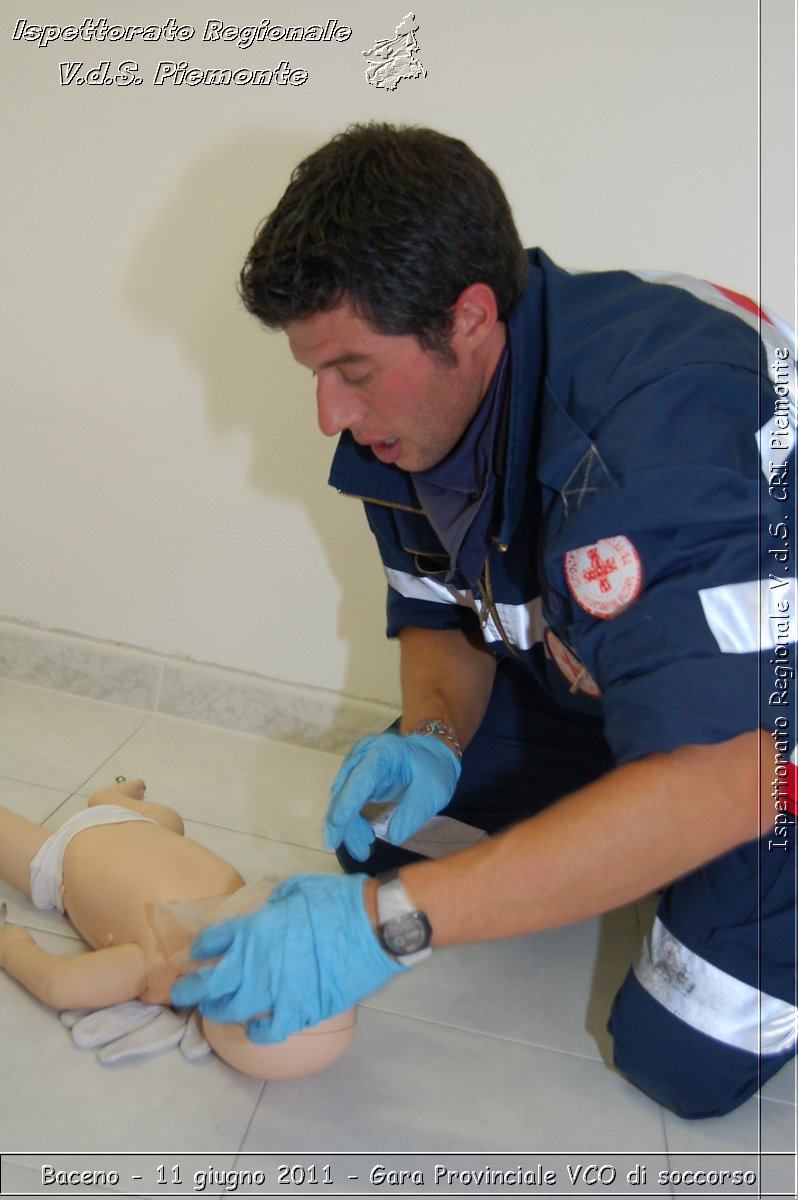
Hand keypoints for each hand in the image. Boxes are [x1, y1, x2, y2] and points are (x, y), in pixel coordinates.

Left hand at [171, 873, 404, 1043]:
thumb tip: (266, 908)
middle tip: (182, 992)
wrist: (371, 928)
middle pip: (207, 984)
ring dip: (216, 1010)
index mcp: (251, 930)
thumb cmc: (335, 902)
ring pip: (229, 1011)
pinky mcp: (296, 1012)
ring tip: (214, 1010)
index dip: (202, 947)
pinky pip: (265, 1031)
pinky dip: (256, 1031)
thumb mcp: (297, 887)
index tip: (199, 952)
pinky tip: (253, 1028)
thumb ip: (272, 901)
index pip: (211, 942)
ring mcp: (272, 993)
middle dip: (188, 989)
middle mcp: (252, 965)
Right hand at [325, 732, 461, 860]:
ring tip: (363, 851)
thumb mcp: (433, 791)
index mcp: (385, 751)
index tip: (338, 823)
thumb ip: (414, 812)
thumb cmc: (434, 771)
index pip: (361, 778)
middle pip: (344, 790)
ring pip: (340, 799)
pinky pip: (345, 802)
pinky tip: (362, 837)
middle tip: (360, 853)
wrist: (432, 758)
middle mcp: (363, 754)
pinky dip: (351, 822)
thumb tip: (394, 837)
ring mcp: (356, 764)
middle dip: (345, 824)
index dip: (347, 801)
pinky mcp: (354, 776)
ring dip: (348, 828)